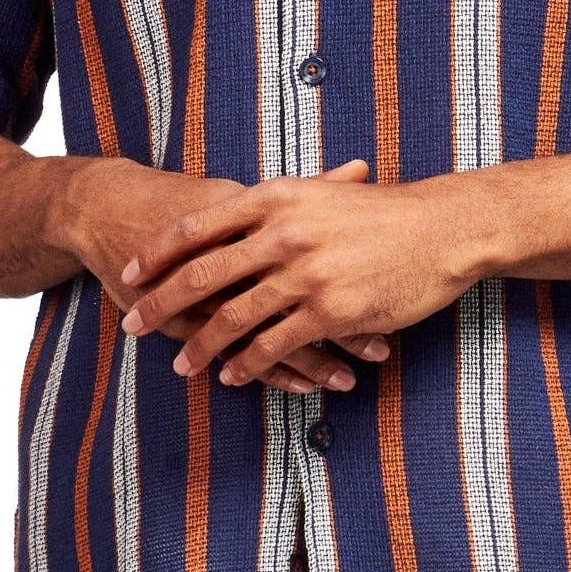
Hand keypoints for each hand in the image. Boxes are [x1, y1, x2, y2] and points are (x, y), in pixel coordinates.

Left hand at [117, 160, 480, 388]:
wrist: (441, 228)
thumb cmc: (381, 211)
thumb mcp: (319, 194)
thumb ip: (275, 207)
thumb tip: (233, 208)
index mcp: (275, 198)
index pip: (197, 226)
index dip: (157, 252)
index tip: (130, 273)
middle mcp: (283, 233)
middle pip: (203, 273)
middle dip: (161, 303)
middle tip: (133, 324)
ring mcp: (305, 274)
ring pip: (234, 317)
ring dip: (202, 347)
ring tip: (180, 366)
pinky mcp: (330, 311)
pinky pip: (276, 345)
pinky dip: (249, 365)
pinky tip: (233, 377)